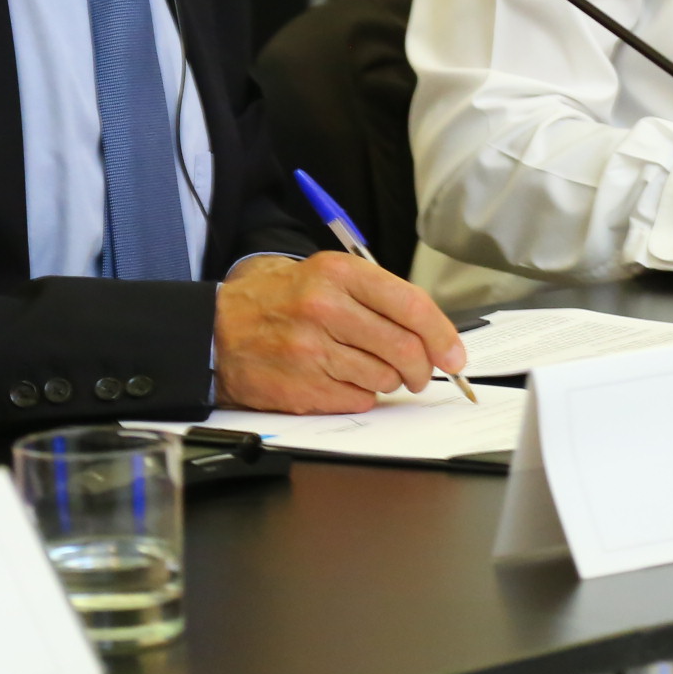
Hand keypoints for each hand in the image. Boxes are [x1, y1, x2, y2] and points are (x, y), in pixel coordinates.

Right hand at [211, 253, 464, 414]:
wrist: (217, 331)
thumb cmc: (277, 302)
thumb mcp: (324, 276)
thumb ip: (375, 297)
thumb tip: (431, 332)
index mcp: (338, 274)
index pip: (412, 305)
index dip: (443, 335)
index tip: (455, 355)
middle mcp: (326, 308)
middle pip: (404, 348)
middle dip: (422, 368)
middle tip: (420, 373)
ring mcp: (313, 350)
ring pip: (385, 378)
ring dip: (389, 381)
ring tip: (368, 368)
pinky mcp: (303, 387)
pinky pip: (358, 399)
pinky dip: (361, 394)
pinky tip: (342, 380)